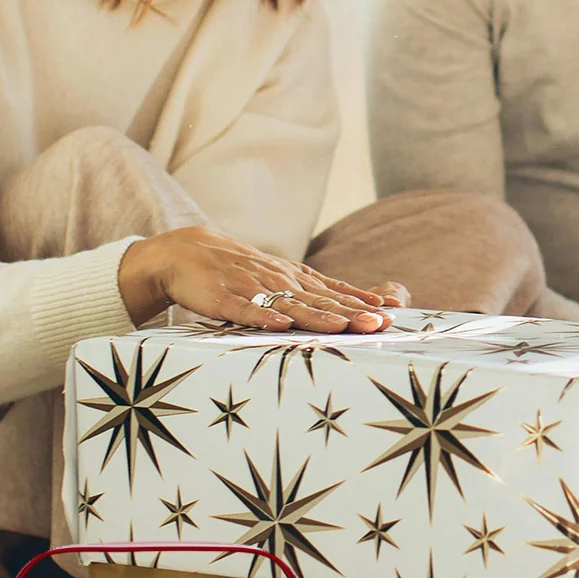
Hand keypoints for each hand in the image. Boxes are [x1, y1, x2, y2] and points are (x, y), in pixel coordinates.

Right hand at [119, 227, 398, 333]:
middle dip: (351, 312)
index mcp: (293, 278)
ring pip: (290, 304)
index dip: (362, 304)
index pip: (334, 292)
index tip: (391, 315)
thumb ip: (315, 292)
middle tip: (379, 324)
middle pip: (320, 300)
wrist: (187, 252)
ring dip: (318, 315)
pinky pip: (246, 310)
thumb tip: (358, 306)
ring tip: (342, 325)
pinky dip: (264, 317)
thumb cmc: (240, 271)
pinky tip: (281, 324)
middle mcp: (279, 281)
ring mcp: (252, 289)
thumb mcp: (281, 277)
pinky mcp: (225, 299)